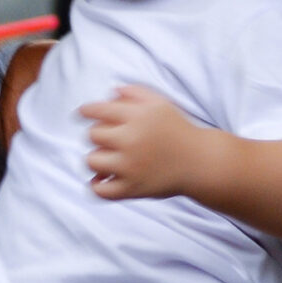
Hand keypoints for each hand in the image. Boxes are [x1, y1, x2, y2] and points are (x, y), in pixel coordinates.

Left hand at [79, 83, 205, 200]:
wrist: (200, 162)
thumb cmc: (178, 130)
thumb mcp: (161, 104)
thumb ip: (135, 92)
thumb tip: (111, 92)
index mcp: (137, 117)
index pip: (97, 110)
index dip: (86, 111)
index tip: (81, 114)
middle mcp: (131, 140)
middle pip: (91, 135)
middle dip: (97, 135)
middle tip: (109, 139)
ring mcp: (130, 166)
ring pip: (91, 161)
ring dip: (95, 159)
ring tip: (106, 159)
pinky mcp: (132, 189)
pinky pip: (100, 191)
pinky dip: (96, 185)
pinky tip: (101, 179)